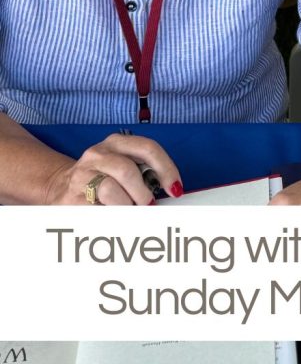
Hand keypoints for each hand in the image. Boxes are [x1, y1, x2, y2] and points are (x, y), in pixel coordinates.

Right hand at [43, 132, 182, 204]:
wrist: (61, 187)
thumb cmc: (103, 179)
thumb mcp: (124, 167)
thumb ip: (146, 174)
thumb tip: (174, 192)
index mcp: (117, 143)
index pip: (148, 149)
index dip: (166, 169)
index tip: (176, 189)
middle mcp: (98, 153)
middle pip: (128, 171)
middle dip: (142, 193)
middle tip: (147, 206)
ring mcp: (82, 174)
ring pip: (111, 190)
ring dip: (126, 206)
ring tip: (129, 213)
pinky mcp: (70, 197)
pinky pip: (96, 210)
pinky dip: (111, 217)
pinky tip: (113, 220)